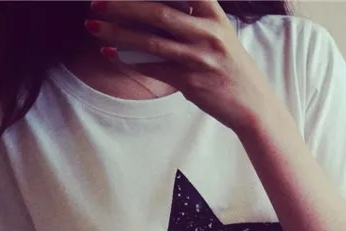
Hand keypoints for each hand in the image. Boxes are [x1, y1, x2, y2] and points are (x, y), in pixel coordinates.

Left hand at [85, 0, 276, 132]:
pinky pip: (153, 68)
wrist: (252, 105)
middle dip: (122, 6)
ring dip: (117, 33)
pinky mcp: (191, 81)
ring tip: (94, 27)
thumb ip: (191, 22)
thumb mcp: (220, 36)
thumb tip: (150, 17)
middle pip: (157, 12)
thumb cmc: (231, 70)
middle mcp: (207, 32)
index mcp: (214, 15)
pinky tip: (111, 53)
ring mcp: (198, 57)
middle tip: (97, 3)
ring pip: (150, 41)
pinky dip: (129, 60)